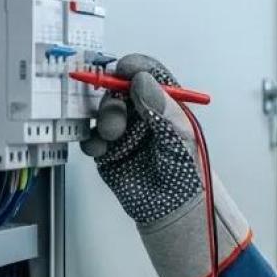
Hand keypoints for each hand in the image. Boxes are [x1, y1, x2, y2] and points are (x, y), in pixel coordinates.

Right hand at [82, 54, 250, 276]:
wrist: (172, 209)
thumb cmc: (185, 172)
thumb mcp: (178, 137)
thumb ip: (160, 108)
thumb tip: (142, 80)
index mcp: (165, 105)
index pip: (149, 75)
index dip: (136, 67)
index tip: (124, 68)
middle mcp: (143, 113)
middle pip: (119, 89)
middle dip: (113, 98)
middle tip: (116, 116)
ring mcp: (124, 131)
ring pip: (103, 110)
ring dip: (103, 118)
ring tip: (112, 137)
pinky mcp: (108, 150)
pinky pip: (91, 137)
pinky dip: (92, 141)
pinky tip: (102, 152)